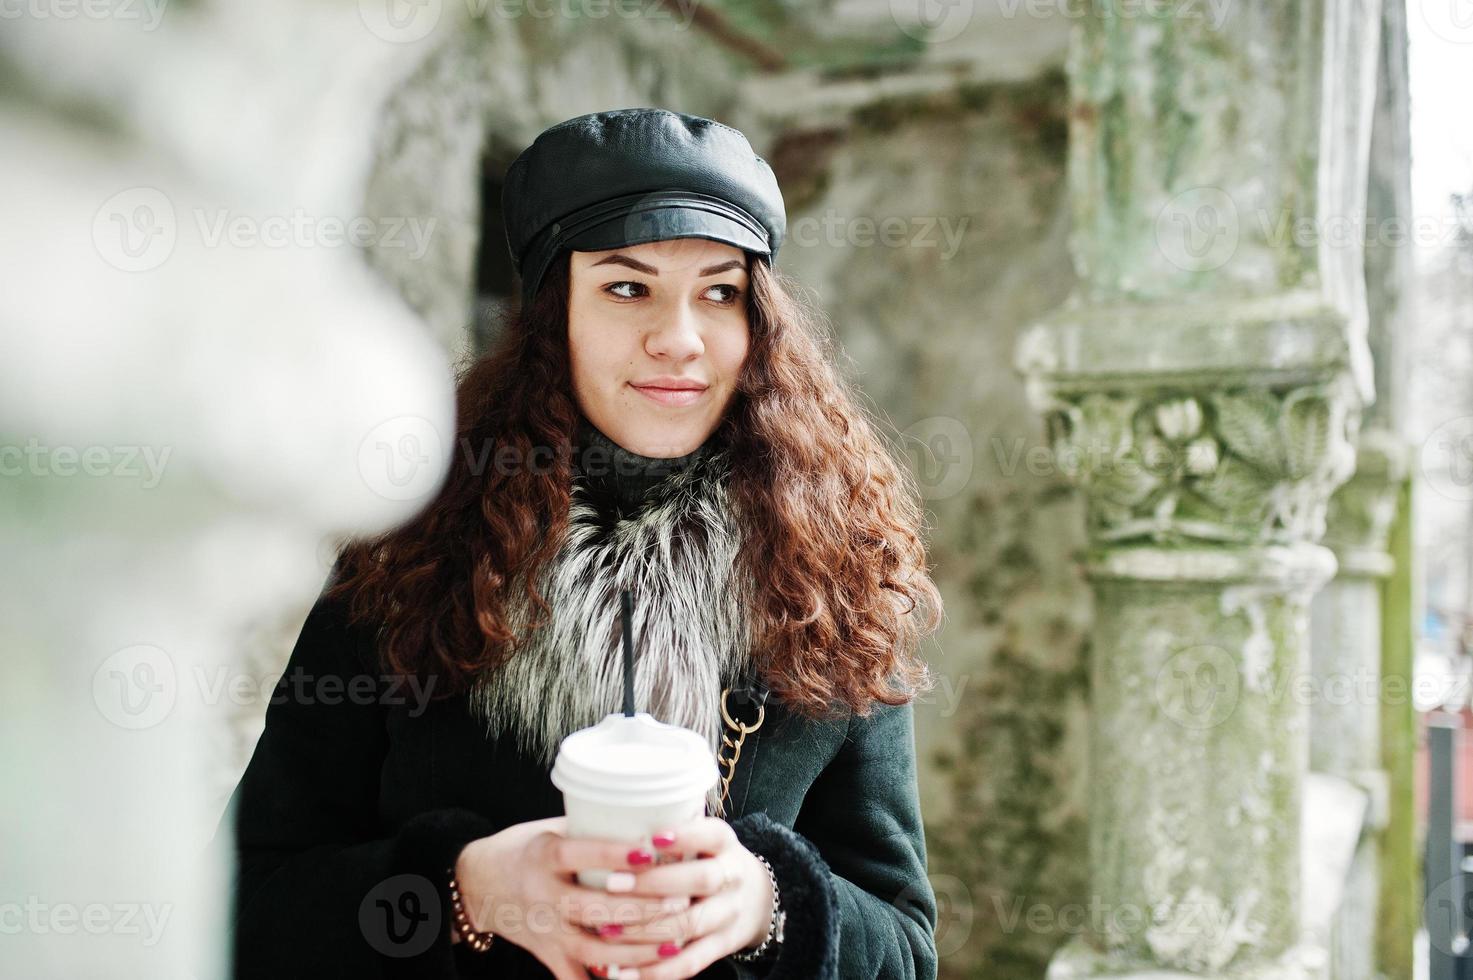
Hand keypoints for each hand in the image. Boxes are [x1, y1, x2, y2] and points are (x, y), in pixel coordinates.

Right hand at [451, 816, 695, 979]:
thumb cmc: (524, 848)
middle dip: (641, 908)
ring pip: (592, 947)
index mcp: (542, 856)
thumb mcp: (549, 829)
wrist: (476, 884)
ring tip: (672, 943)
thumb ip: (590, 829)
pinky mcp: (546, 954)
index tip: (650, 852)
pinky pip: (576, 978)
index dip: (613, 855)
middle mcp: (542, 894)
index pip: (577, 854)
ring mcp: (545, 929)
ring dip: (636, 950)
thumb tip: (651, 819)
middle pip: (593, 907)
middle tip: (680, 901)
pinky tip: (641, 978)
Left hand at [585, 816, 775, 979]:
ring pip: (690, 924)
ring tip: (605, 930)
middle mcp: (732, 877)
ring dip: (646, 930)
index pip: (711, 834)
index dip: (685, 836)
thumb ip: (668, 832)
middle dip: (655, 883)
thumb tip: (599, 816)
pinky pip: (690, 963)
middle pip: (701, 880)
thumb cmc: (707, 859)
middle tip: (611, 884)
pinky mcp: (721, 946)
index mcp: (725, 843)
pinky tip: (623, 973)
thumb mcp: (701, 838)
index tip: (651, 836)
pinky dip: (656, 971)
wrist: (755, 898)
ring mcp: (729, 914)